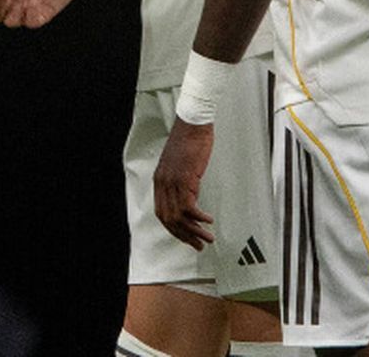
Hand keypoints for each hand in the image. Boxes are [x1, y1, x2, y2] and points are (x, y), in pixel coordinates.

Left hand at [153, 118, 215, 248]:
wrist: (192, 124)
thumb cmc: (189, 140)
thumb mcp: (179, 163)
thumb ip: (180, 179)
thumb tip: (189, 193)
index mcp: (159, 181)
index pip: (161, 213)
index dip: (173, 228)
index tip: (185, 237)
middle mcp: (163, 183)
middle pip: (169, 219)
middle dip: (184, 235)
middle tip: (197, 245)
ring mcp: (172, 182)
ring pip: (179, 216)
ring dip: (194, 231)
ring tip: (206, 239)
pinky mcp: (184, 179)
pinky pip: (189, 207)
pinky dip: (199, 217)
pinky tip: (209, 220)